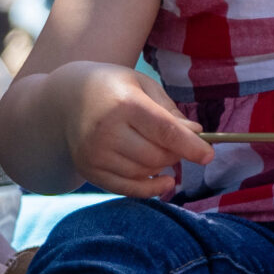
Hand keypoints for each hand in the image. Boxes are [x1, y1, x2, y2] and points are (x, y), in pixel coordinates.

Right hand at [59, 63, 212, 198]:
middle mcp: (107, 130)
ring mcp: (95, 153)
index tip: (209, 155)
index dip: (190, 146)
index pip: (164, 131)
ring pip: (143, 172)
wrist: (65, 99)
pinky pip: (126, 188)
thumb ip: (169, 110)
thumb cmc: (112, 87)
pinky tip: (163, 181)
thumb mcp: (141, 84)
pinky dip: (149, 189)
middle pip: (156, 156)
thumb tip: (195, 134)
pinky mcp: (88, 170)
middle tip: (182, 146)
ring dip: (163, 168)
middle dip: (176, 154)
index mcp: (125, 103)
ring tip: (166, 155)